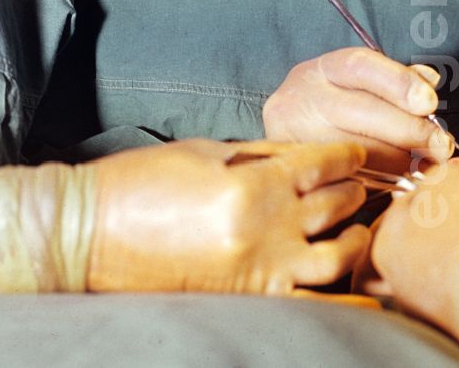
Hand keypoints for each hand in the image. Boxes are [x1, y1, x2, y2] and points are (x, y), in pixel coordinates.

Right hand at [0, 139, 370, 293]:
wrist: (89, 234)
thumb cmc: (143, 183)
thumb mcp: (207, 151)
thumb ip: (262, 154)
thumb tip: (303, 154)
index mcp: (257, 180)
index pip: (324, 163)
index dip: (347, 157)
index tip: (357, 155)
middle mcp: (268, 226)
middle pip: (336, 204)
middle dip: (356, 190)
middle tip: (362, 186)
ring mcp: (261, 269)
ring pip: (337, 256)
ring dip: (357, 239)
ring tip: (360, 230)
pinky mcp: (248, 300)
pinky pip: (312, 307)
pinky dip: (346, 304)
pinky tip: (368, 300)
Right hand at [263, 48, 451, 172]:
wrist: (282, 134)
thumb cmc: (332, 104)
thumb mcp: (355, 83)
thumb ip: (395, 79)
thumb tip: (430, 81)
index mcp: (320, 70)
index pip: (360, 67)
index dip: (398, 82)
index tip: (429, 102)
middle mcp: (300, 99)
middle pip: (360, 111)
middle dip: (408, 130)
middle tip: (440, 145)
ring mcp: (293, 138)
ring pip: (356, 151)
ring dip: (400, 161)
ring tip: (429, 164)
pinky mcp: (298, 173)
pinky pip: (346, 179)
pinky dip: (382, 181)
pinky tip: (404, 180)